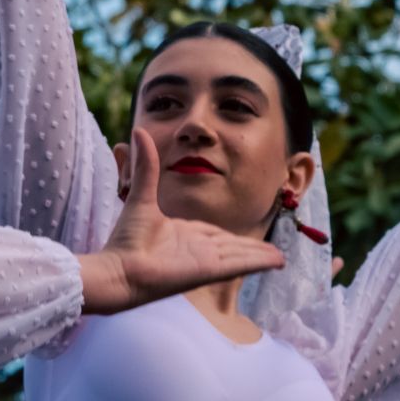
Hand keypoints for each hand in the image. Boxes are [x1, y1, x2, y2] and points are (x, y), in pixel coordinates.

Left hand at [79, 128, 284, 313]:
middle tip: (272, 249)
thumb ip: (146, 166)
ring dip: (260, 254)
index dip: (227, 234)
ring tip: (280, 257)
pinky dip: (259, 261)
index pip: (212, 233)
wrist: (119, 270)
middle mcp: (196, 249)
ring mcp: (204, 261)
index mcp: (182, 234)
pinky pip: (240, 264)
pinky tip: (276, 260)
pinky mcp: (209, 270)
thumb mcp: (140, 196)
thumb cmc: (125, 239)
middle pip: (231, 246)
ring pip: (240, 255)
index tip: (241, 230)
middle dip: (252, 247)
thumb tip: (138, 130)